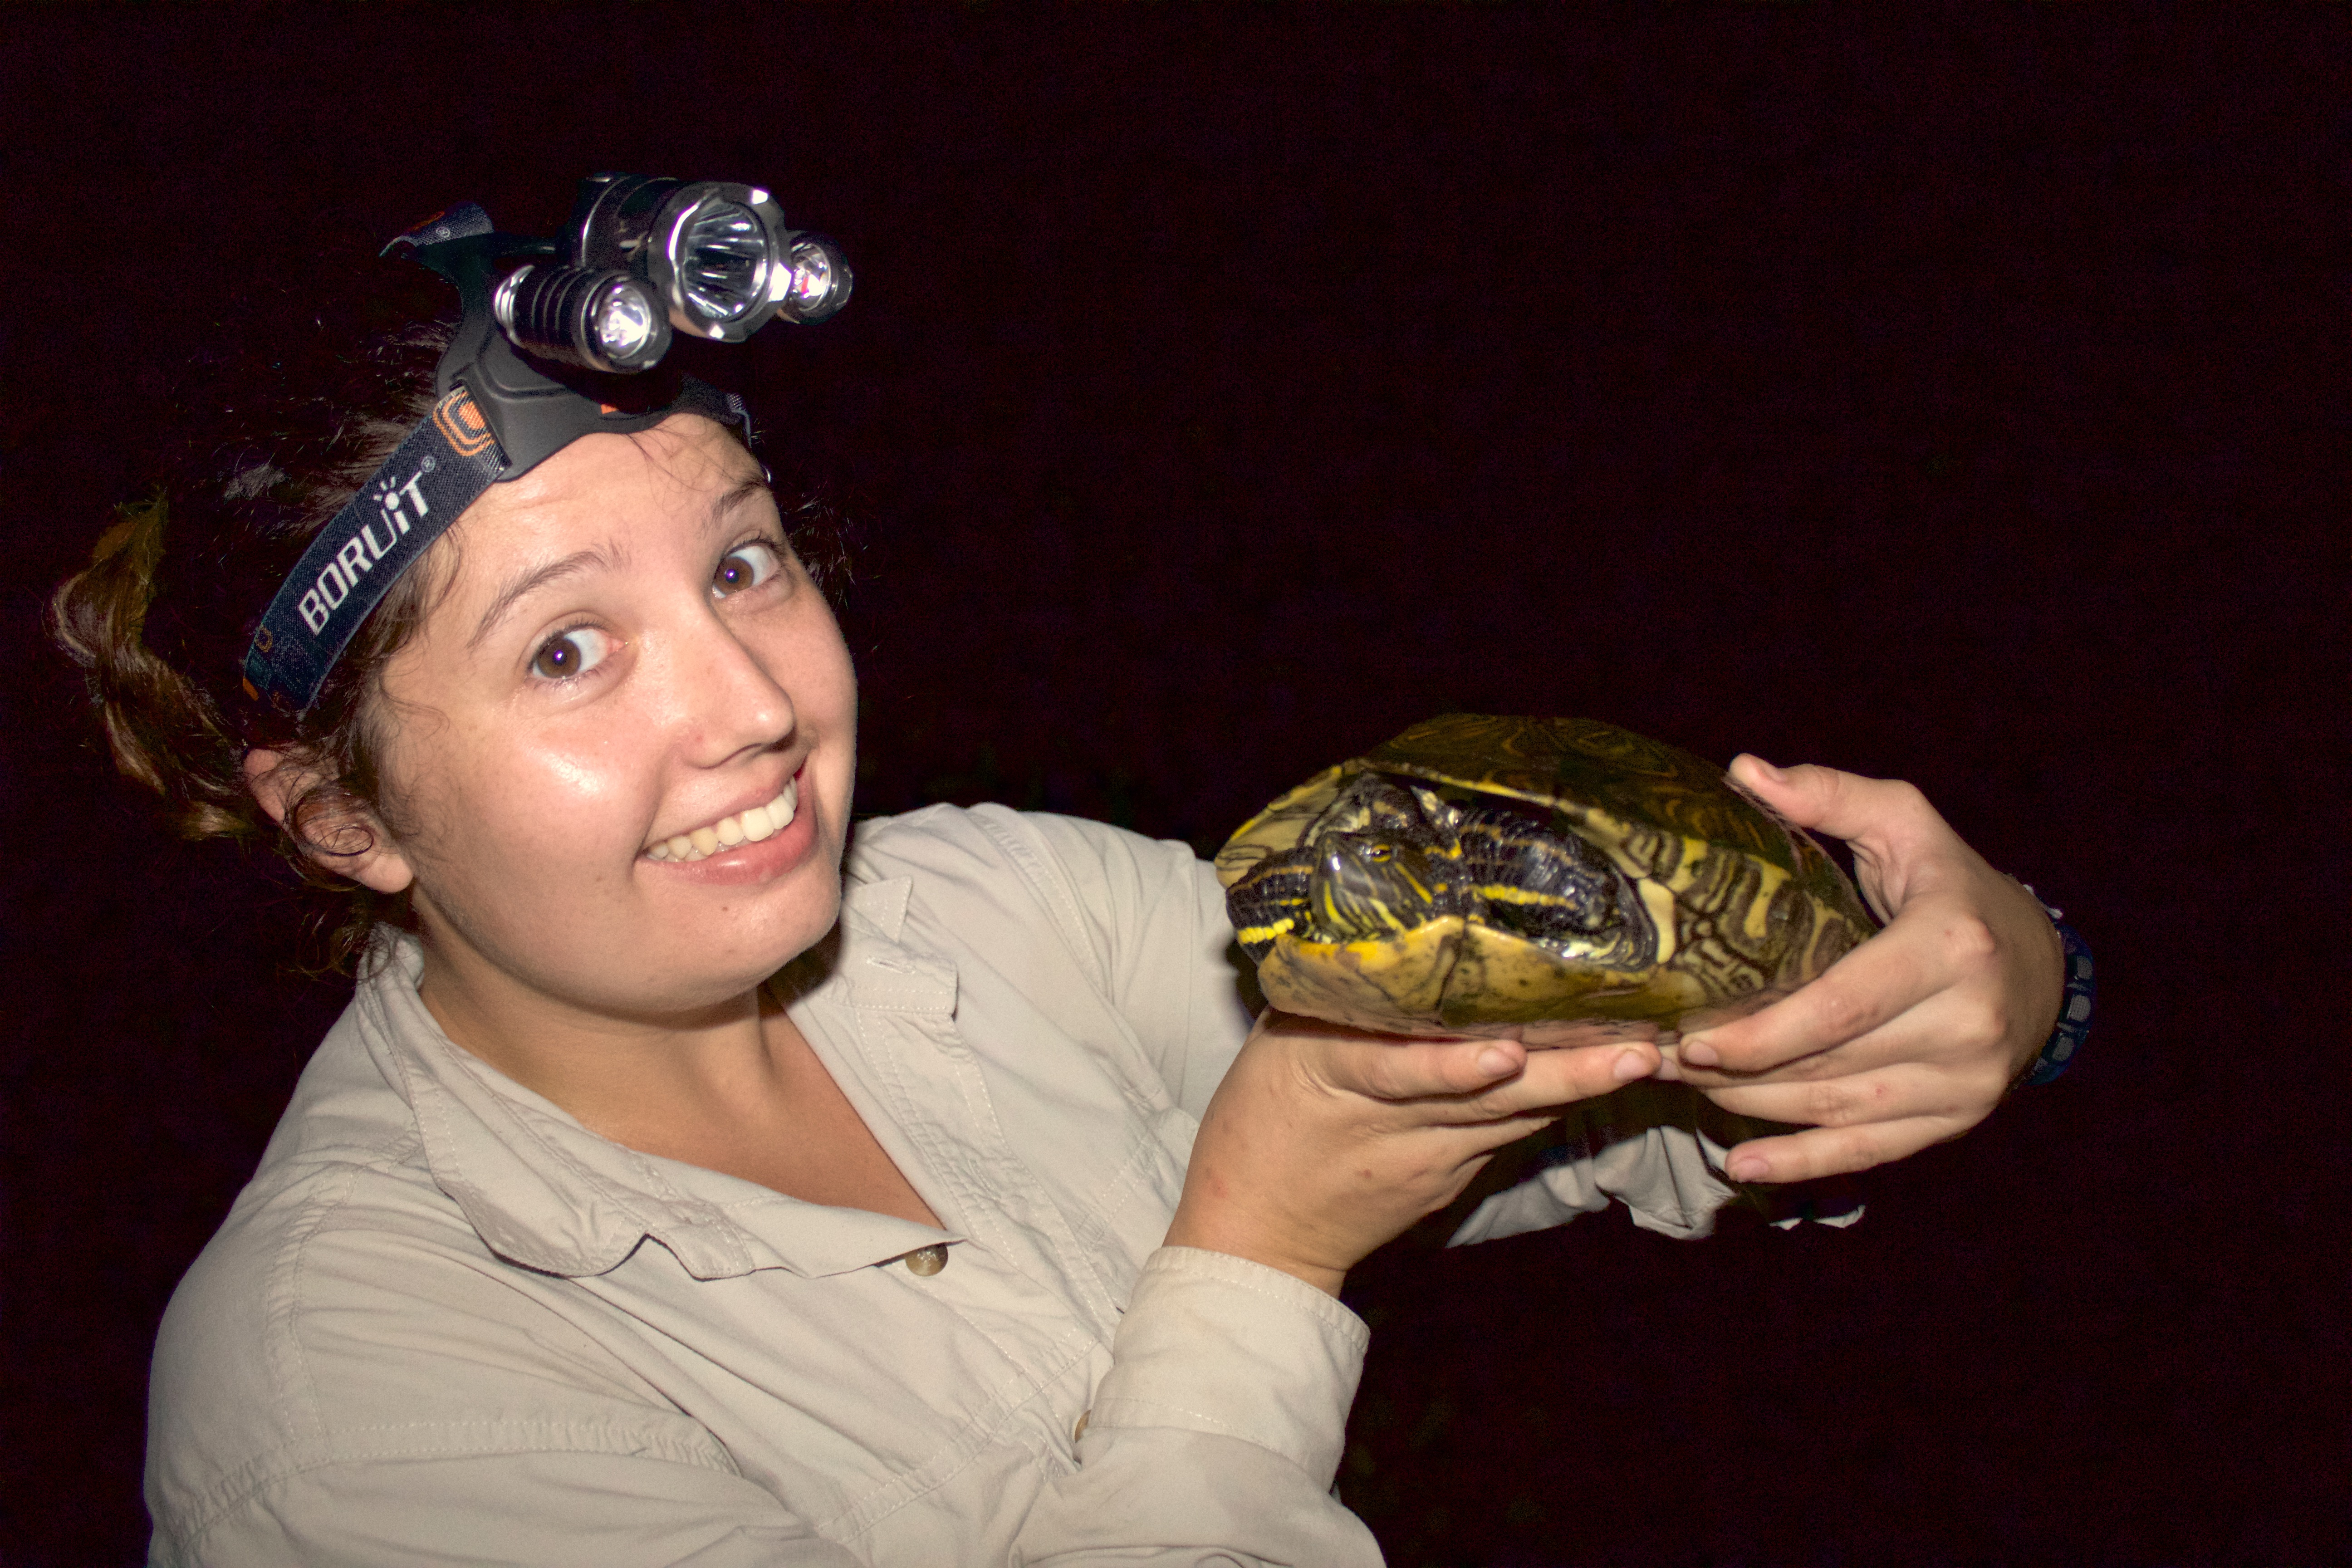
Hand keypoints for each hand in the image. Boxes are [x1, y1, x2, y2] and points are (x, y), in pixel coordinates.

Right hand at [1166, 1010, 1657, 1293]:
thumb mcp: (1272, 1050)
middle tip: (1635, 1048)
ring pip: (1513, 1118)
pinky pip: (1509, 1133)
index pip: (1396, 1071)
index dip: (1452, 1066)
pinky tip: (1603, 1075)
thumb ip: (1334, 1001)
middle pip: (1485, 1099)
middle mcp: (1390, 1126)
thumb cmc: (1257, 1124)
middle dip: (1565, 1073)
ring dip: (1580, 1088)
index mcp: (1329, 1079)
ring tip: (1644, 1056)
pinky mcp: (1451, 1181)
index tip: (1506, 1052)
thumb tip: (1395, 932)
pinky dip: (1553, 1102)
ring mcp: (1429, 1162)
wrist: (1257, 1236)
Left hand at [1657, 755, 2064, 1184]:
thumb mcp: (1905, 823)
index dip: (1761, 1032)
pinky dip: (1803, 1164)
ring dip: (1754, 1110)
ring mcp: (1966, 1083)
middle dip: (1739, 1070)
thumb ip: (1829, 795)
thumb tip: (1743, 772)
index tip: (1692, 1038)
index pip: (1839, 1007)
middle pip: (1829, 1065)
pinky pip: (1870, 1152)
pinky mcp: (1957, 1119)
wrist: (2042, 963)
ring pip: (1838, 1111)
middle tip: (1665, 1058)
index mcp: (1950, 949)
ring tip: (1687, 1092)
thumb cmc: (1955, 885)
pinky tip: (1743, 1170)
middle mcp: (1965, 1024)